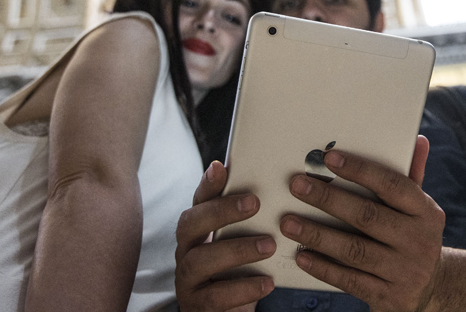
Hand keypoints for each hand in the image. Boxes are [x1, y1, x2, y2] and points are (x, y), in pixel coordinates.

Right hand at [175, 161, 275, 310]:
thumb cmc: (240, 273)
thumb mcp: (245, 244)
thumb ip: (252, 220)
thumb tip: (278, 189)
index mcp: (198, 231)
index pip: (198, 201)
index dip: (207, 184)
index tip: (221, 167)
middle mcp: (187, 251)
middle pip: (190, 224)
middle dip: (221, 211)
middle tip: (255, 203)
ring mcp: (188, 278)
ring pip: (201, 259)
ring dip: (237, 250)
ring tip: (269, 245)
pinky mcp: (197, 305)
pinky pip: (215, 296)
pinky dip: (243, 288)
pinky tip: (267, 282)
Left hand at [280, 135, 444, 311]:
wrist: (432, 288)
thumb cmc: (413, 235)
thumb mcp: (419, 208)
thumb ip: (412, 175)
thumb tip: (417, 139)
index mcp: (426, 211)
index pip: (392, 185)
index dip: (360, 170)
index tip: (328, 158)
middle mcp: (419, 241)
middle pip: (367, 216)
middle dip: (328, 199)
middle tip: (297, 185)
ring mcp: (405, 271)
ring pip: (354, 250)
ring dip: (317, 235)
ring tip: (288, 223)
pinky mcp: (390, 297)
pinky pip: (350, 281)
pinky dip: (323, 268)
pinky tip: (302, 257)